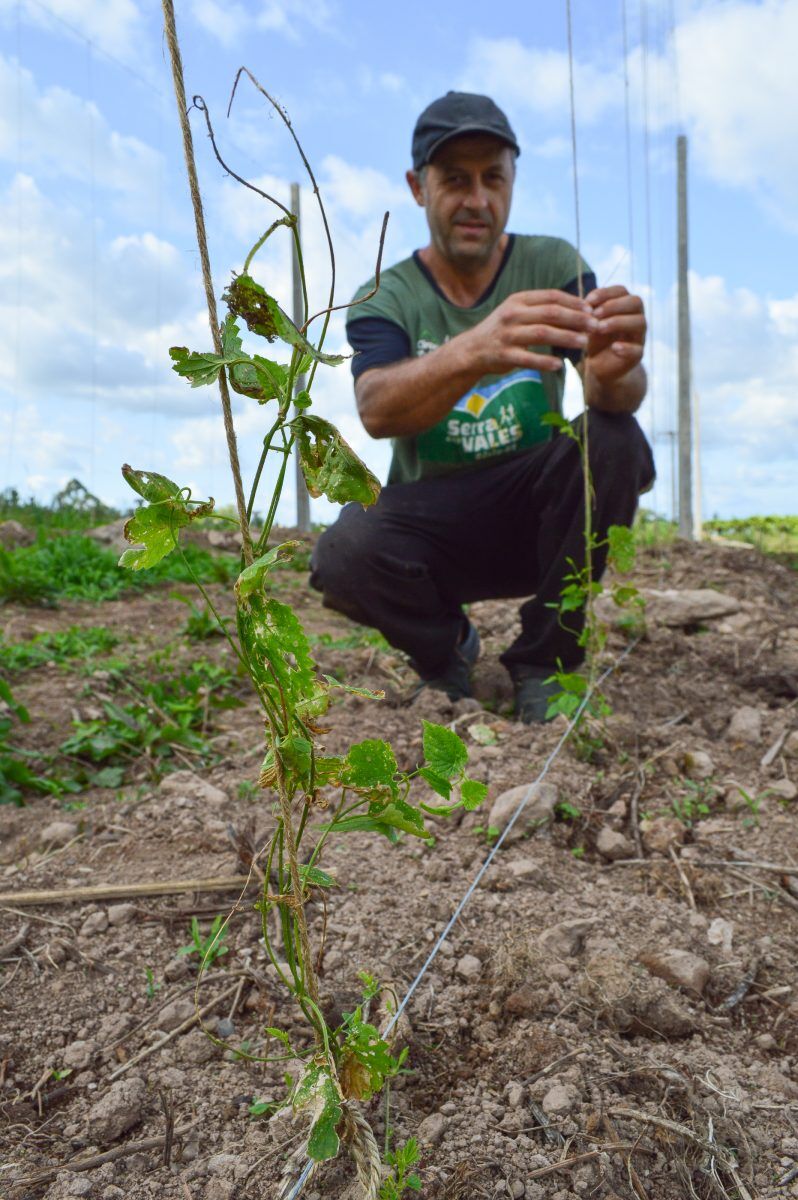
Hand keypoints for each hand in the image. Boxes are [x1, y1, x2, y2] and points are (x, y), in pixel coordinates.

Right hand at [463, 288, 598, 375]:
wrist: (472, 350)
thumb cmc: (502, 330)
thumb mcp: (517, 312)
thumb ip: (540, 308)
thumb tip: (576, 307)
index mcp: (518, 300)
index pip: (551, 296)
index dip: (574, 302)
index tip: (591, 309)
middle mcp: (512, 315)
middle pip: (551, 313)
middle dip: (576, 319)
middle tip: (595, 325)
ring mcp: (508, 335)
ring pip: (543, 334)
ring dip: (566, 338)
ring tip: (584, 344)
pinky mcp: (504, 355)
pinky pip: (528, 359)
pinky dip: (545, 362)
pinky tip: (559, 365)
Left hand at [583, 286, 645, 384]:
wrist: (600, 366)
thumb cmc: (596, 339)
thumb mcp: (590, 323)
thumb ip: (590, 313)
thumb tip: (585, 304)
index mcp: (624, 306)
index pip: (622, 290)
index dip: (606, 292)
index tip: (588, 301)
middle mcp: (635, 317)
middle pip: (635, 302)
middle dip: (614, 305)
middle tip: (595, 314)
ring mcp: (639, 336)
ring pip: (640, 322)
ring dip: (618, 322)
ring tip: (599, 328)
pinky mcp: (637, 355)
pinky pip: (638, 349)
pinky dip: (626, 347)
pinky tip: (614, 348)